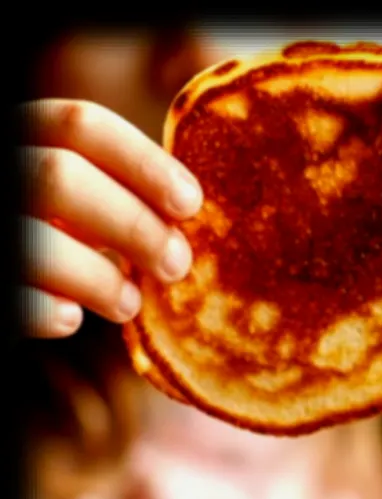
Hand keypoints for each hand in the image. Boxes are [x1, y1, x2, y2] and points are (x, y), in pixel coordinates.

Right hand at [19, 99, 201, 337]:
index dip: (145, 163)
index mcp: (23, 135)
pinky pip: (10, 297)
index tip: (191, 205)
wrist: (6, 272)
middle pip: (59, 177)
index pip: (81, 125)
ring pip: (32, 241)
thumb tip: (187, 216)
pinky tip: (71, 319)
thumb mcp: (81, 192)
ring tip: (129, 304)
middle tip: (176, 265)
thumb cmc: (51, 226)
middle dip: (134, 225)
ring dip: (99, 279)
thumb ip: (120, 188)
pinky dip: (48, 310)